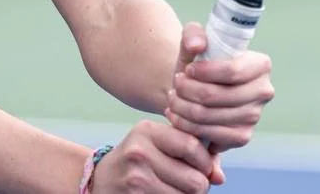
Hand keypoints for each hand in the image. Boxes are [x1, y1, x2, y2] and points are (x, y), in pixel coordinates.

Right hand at [88, 119, 223, 192]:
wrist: (100, 179)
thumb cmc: (138, 159)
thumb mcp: (157, 144)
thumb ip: (192, 152)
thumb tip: (219, 177)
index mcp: (147, 131)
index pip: (193, 146)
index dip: (206, 162)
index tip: (205, 167)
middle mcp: (139, 152)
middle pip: (195, 179)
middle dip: (201, 185)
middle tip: (193, 182)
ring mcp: (136, 178)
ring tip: (178, 188)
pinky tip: (166, 193)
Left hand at [164, 22, 273, 151]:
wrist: (196, 89)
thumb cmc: (199, 63)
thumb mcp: (193, 41)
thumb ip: (192, 34)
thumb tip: (196, 45)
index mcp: (260, 64)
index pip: (233, 71)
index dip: (205, 72)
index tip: (187, 70)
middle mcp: (263, 91)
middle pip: (218, 96)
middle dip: (188, 90)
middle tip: (175, 85)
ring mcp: (255, 116)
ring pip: (211, 116)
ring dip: (184, 108)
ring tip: (173, 98)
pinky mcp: (243, 136)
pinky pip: (213, 135)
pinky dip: (189, 127)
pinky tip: (177, 116)